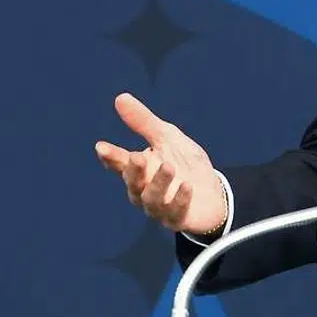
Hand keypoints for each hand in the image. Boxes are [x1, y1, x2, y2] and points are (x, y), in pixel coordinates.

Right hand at [96, 93, 227, 235]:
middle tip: (137, 157)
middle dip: (133, 172)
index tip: (102, 147)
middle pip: (133, 184)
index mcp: (139, 170)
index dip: (110, 157)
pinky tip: (187, 186)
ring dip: (159, 183)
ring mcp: (160, 208)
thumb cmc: (184, 164)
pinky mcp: (178, 219)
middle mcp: (144, 191)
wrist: (213, 192)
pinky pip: (176, 213)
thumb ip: (144, 123)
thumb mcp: (167, 138)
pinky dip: (180, 200)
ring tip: (169, 166)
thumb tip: (120, 98)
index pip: (120, 164)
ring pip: (152, 200)